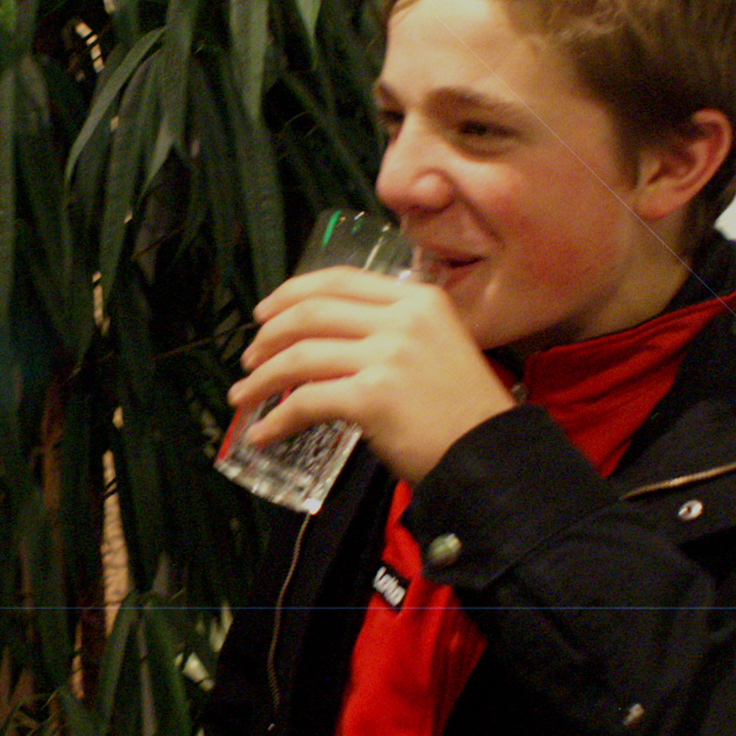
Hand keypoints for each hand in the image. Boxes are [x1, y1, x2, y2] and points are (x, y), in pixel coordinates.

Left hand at [230, 266, 514, 483]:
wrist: (492, 456)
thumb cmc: (461, 410)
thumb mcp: (435, 346)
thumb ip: (390, 330)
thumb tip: (323, 337)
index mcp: (418, 299)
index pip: (339, 279)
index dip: (291, 293)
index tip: (263, 314)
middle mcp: (402, 319)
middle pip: (312, 312)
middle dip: (268, 335)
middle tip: (249, 358)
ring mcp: (388, 356)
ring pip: (300, 356)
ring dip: (262, 378)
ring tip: (243, 396)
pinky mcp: (374, 397)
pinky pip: (306, 402)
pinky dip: (276, 418)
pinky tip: (262, 433)